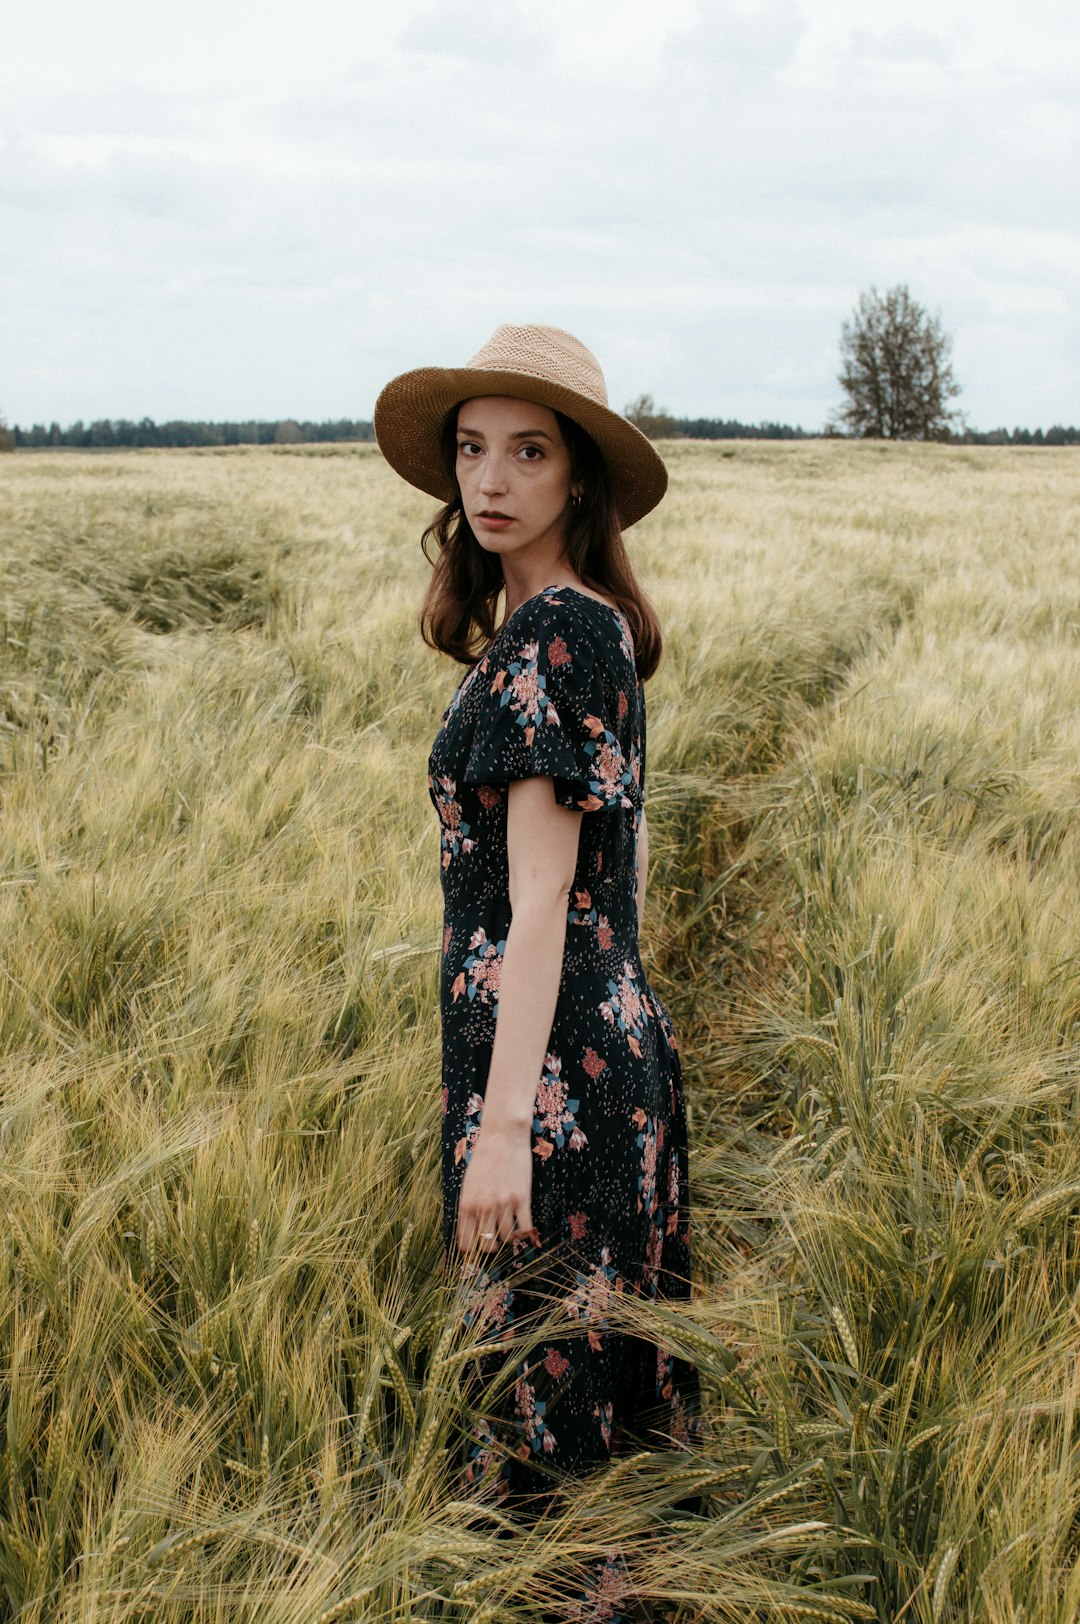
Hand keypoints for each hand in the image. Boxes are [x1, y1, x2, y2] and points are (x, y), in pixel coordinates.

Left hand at [457, 1116, 534, 1254]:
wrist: (503, 1136)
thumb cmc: (484, 1158)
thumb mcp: (468, 1184)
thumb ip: (469, 1208)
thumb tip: (472, 1232)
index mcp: (466, 1205)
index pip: (466, 1243)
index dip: (473, 1250)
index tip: (478, 1248)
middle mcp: (483, 1207)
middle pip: (488, 1246)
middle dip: (492, 1247)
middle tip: (496, 1242)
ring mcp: (503, 1204)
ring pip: (507, 1238)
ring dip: (509, 1238)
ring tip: (510, 1231)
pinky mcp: (522, 1198)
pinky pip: (525, 1228)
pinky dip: (525, 1233)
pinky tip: (523, 1228)